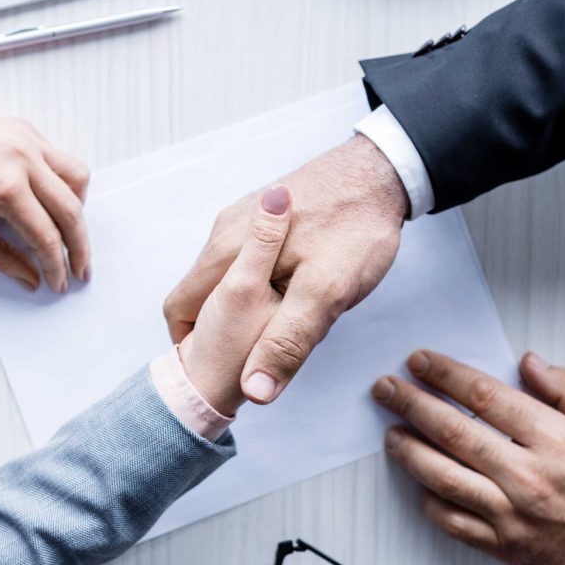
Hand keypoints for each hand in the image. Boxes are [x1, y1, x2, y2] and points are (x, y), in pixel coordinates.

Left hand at [0, 107, 90, 291]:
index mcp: (5, 189)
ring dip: (79, 209)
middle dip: (80, 247)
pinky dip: (65, 182)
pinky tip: (53, 199)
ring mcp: (29, 142)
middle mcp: (24, 162)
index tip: (59, 283)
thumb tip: (32, 279)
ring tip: (69, 230)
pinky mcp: (27, 130)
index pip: (46, 237)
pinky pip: (62, 158)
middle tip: (82, 269)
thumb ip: (1, 258)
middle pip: (71, 211)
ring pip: (78, 178)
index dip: (56, 266)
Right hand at [165, 135, 406, 405]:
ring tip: (289, 319)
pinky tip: (300, 288)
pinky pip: (250, 262)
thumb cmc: (356, 229)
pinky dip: (265, 285)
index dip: (195, 346)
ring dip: (248, 307)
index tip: (227, 367)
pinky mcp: (266, 214)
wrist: (384, 172)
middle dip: (227, 328)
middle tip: (269, 347)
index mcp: (225, 251)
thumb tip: (255, 392)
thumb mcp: (326, 293)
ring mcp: (243, 218)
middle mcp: (224, 230)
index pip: (180, 309)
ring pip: (229, 280)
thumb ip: (287, 340)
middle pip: (204, 296)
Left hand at [373, 349, 564, 564]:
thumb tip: (529, 363)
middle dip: (412, 405)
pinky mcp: (502, 545)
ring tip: (391, 431)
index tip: (421, 362)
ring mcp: (509, 513)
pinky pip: (452, 522)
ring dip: (409, 451)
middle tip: (386, 388)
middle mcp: (525, 475)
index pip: (484, 397)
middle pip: (452, 432)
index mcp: (553, 440)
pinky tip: (419, 482)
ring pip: (443, 477)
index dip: (446, 375)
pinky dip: (429, 501)